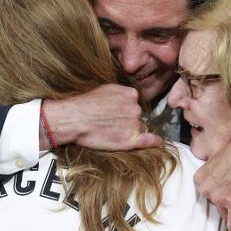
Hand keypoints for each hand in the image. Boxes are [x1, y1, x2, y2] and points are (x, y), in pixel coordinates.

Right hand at [42, 84, 163, 149]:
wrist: (73, 118)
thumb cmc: (84, 103)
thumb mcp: (104, 89)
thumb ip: (120, 93)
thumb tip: (126, 97)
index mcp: (130, 94)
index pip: (135, 103)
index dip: (126, 110)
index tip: (118, 114)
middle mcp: (136, 108)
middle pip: (138, 117)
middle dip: (128, 121)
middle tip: (111, 124)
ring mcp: (134, 124)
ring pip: (138, 129)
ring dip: (130, 131)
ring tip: (111, 133)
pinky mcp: (130, 140)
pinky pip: (148, 141)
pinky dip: (154, 141)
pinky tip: (157, 141)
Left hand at [194, 123, 230, 230]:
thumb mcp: (223, 156)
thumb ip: (219, 173)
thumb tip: (225, 182)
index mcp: (202, 177)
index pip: (208, 194)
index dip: (221, 194)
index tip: (228, 195)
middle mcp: (208, 189)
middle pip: (216, 205)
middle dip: (228, 203)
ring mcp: (220, 199)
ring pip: (226, 215)